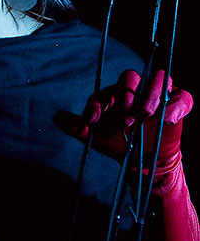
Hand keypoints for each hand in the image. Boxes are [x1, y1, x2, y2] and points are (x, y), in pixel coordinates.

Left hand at [55, 69, 193, 172]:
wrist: (143, 163)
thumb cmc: (118, 143)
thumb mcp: (95, 136)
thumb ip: (77, 126)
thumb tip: (56, 117)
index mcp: (117, 93)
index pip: (108, 88)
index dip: (99, 101)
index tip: (92, 117)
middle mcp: (137, 89)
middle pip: (132, 76)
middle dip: (126, 92)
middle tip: (124, 115)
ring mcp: (159, 96)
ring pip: (160, 78)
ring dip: (151, 95)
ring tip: (144, 114)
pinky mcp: (178, 107)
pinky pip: (183, 97)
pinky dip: (177, 105)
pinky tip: (168, 118)